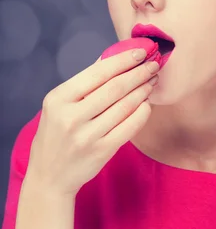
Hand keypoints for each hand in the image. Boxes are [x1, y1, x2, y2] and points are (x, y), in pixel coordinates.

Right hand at [27, 50, 159, 197]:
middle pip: (115, 88)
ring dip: (143, 90)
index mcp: (59, 98)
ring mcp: (87, 136)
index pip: (98, 72)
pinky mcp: (101, 151)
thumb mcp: (59, 104)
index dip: (123, 60)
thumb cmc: (57, 134)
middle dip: (138, 73)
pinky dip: (142, 113)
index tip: (141, 52)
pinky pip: (129, 127)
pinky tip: (147, 104)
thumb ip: (84, 82)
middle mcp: (71, 116)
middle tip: (154, 65)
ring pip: (125, 106)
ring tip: (151, 81)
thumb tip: (112, 57)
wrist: (49, 177)